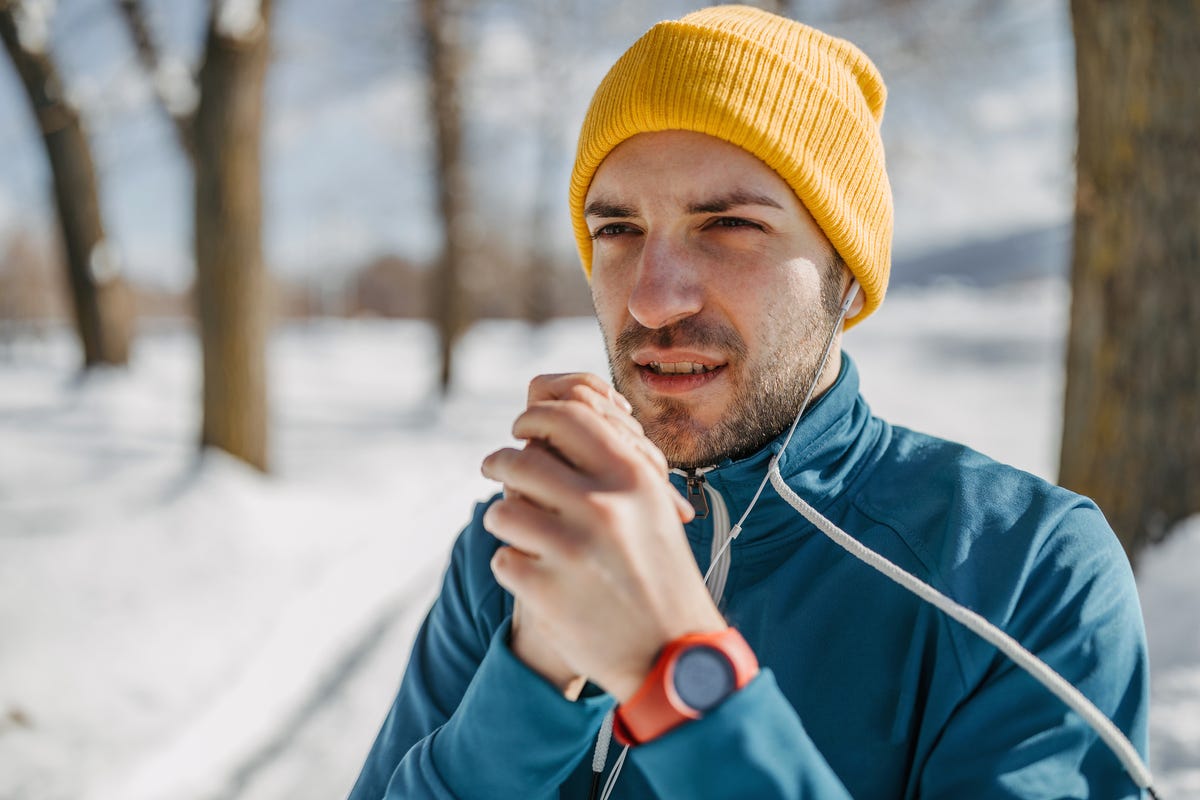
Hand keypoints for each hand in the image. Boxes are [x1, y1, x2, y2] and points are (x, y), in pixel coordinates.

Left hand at [482, 373, 724, 701]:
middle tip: (493, 465)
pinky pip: (504, 559)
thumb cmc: (660, 573)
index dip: (535, 415)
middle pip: (521, 459)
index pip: (569, 417)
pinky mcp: (547, 590)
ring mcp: (573, 549)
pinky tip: (534, 574)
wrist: (674, 656)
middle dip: (500, 461)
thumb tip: (557, 416)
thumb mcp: (651, 508)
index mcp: (634, 478)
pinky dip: (514, 566)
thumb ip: (610, 465)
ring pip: (502, 510)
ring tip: (513, 526)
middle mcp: (605, 506)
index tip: (521, 425)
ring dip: (502, 517)